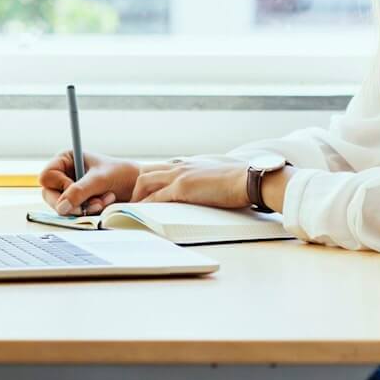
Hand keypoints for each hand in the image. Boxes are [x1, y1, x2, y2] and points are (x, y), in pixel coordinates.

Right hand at [38, 152, 142, 216]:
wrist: (137, 186)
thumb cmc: (121, 174)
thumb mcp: (100, 179)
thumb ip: (80, 191)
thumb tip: (61, 207)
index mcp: (66, 160)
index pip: (46, 177)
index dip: (60, 185)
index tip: (76, 186)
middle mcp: (64, 175)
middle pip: (49, 195)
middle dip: (72, 202)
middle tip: (90, 205)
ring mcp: (70, 191)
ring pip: (61, 208)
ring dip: (84, 208)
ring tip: (103, 200)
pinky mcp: (77, 203)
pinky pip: (73, 214)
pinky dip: (88, 212)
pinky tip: (103, 204)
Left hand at [130, 156, 255, 210]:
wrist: (248, 179)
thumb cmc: (239, 181)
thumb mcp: (217, 177)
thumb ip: (206, 181)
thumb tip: (206, 191)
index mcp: (189, 164)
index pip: (161, 169)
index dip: (150, 182)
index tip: (144, 195)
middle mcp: (181, 166)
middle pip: (146, 174)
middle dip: (136, 190)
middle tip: (132, 206)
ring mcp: (180, 175)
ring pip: (145, 182)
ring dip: (136, 198)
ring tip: (131, 212)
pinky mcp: (182, 188)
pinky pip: (155, 197)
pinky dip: (144, 206)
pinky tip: (140, 215)